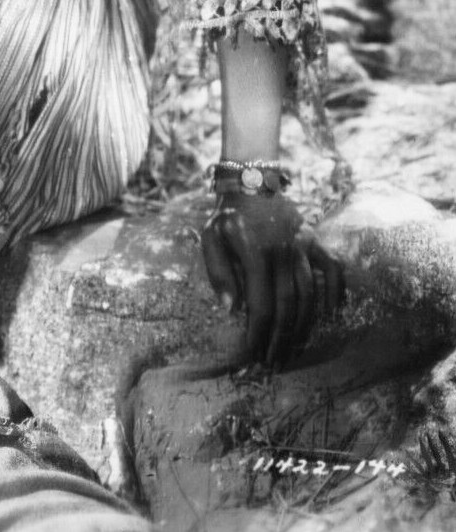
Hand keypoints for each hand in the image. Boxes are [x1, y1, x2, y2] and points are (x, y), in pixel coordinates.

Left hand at [201, 191, 343, 366]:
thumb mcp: (210, 238)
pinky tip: (330, 316)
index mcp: (255, 253)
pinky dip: (335, 294)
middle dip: (281, 340)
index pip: (262, 305)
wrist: (250, 183)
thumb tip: (230, 310)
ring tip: (293, 351)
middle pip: (287, 307)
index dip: (259, 333)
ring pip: (309, 295)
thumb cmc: (227, 217)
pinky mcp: (315, 240)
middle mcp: (283, 252)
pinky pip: (333, 270)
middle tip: (273, 364)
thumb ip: (218, 272)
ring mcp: (303, 246)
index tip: (253, 354)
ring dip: (303, 327)